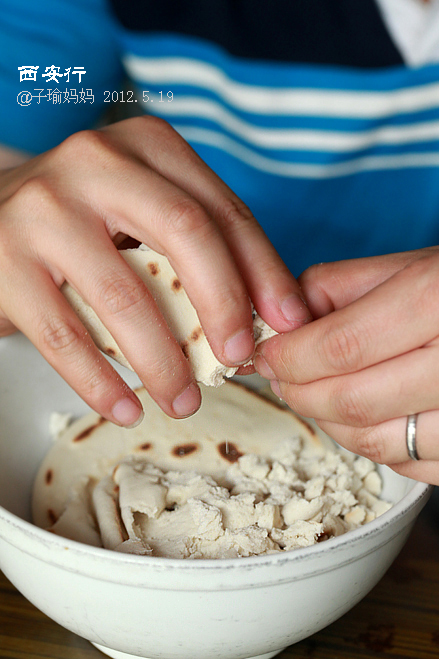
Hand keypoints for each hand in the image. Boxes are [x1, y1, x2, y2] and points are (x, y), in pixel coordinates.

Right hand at [0, 117, 308, 423]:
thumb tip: (264, 314)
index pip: (223, 212)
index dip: (265, 272)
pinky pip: (64, 335)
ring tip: (184, 401)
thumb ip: (196, 246)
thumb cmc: (85, 221)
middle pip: (187, 236)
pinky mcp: (4, 261)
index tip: (289, 323)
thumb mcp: (143, 210)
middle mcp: (96, 163)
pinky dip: (101, 382)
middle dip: (225, 307)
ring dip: (164, 362)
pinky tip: (127, 407)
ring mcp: (45, 209)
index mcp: (146, 146)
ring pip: (125, 296)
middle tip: (239, 360)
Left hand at [254, 247, 438, 483]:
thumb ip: (337, 287)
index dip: (289, 358)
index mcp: (438, 302)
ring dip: (330, 425)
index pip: (341, 347)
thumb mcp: (409, 265)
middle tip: (279, 378)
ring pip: (379, 443)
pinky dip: (374, 447)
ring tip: (314, 397)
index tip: (265, 356)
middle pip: (354, 401)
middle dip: (299, 393)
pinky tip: (361, 420)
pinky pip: (414, 467)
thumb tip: (281, 325)